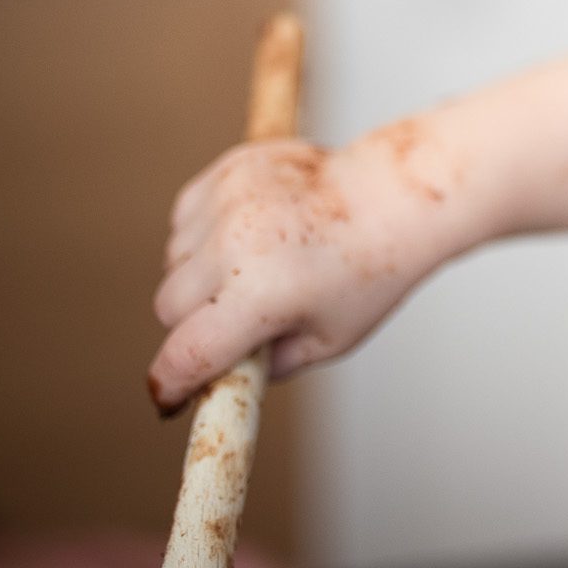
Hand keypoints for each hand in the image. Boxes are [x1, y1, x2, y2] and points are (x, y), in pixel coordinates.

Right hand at [148, 133, 442, 412]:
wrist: (400, 195)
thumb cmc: (371, 272)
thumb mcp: (328, 341)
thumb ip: (264, 367)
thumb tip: (214, 377)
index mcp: (260, 295)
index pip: (185, 355)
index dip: (172, 385)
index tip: (169, 399)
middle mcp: (235, 244)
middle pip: (168, 307)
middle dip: (193, 324)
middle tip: (237, 321)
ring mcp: (229, 199)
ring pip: (174, 261)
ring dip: (198, 276)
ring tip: (258, 268)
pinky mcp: (230, 169)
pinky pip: (186, 218)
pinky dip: (204, 234)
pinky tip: (251, 235)